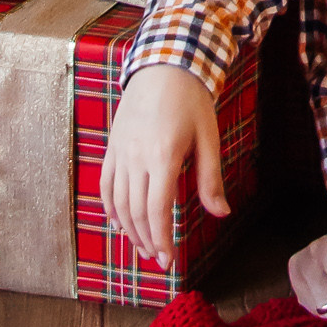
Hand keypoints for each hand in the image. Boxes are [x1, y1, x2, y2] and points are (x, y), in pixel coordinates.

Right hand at [101, 65, 227, 267]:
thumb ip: (211, 179)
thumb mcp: (208, 137)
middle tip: (159, 260)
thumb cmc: (191, 100)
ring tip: (143, 247)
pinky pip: (105, 185)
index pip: (157, 210)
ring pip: (118, 202)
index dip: (161, 239)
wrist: (163, 66)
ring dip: (129, 230)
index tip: (168, 261)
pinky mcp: (111, 147)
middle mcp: (136, 157)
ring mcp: (120, 152)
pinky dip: (110, 208)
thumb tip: (221, 214)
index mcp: (163, 156)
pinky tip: (119, 223)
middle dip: (146, 241)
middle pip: (136, 212)